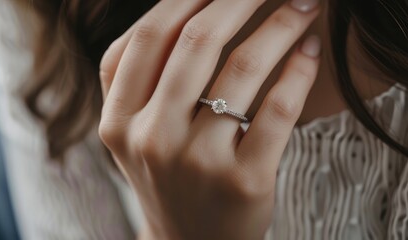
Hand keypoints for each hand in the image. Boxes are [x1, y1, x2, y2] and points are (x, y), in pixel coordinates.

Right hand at [99, 0, 320, 238]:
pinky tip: (309, 52)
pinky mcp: (244, 180)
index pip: (150, 36)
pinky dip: (300, 70)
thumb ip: (141, 77)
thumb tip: (186, 11)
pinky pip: (278, 108)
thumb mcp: (134, 132)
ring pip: (244, 67)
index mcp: (118, 120)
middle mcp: (152, 138)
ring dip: (283, 24)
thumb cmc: (167, 178)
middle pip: (197, 40)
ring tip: (303, 5)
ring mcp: (198, 162)